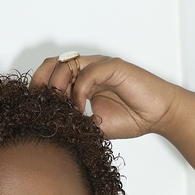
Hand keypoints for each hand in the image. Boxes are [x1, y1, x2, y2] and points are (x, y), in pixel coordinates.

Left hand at [31, 54, 181, 139]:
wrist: (159, 115)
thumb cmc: (133, 118)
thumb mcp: (94, 126)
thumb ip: (75, 122)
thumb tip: (52, 130)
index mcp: (82, 79)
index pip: (52, 74)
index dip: (40, 88)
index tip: (35, 110)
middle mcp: (88, 68)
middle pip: (54, 64)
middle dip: (43, 84)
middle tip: (44, 107)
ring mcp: (100, 65)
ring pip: (67, 65)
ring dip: (59, 88)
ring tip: (62, 109)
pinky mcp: (112, 66)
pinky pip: (87, 73)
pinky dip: (78, 92)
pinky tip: (80, 110)